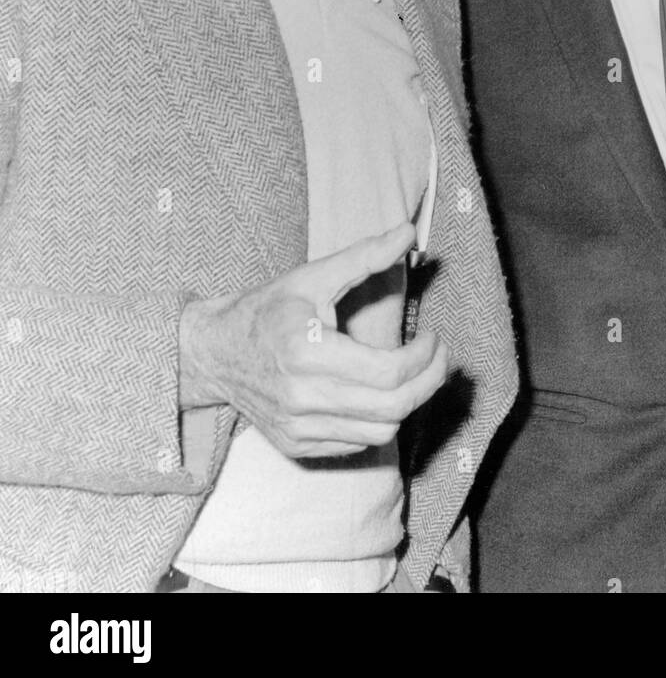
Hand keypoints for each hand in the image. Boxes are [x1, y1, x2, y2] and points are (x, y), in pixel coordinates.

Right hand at [179, 222, 446, 457]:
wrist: (214, 353)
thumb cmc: (267, 310)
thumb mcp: (313, 276)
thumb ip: (364, 256)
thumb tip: (408, 232)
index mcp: (306, 352)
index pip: (389, 372)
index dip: (424, 357)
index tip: (432, 337)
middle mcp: (301, 398)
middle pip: (392, 408)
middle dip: (428, 382)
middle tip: (439, 358)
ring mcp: (297, 428)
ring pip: (380, 431)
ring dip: (406, 403)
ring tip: (410, 374)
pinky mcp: (296, 446)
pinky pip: (357, 444)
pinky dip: (377, 420)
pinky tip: (375, 392)